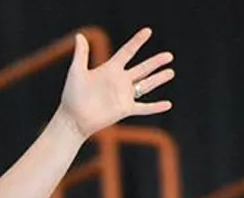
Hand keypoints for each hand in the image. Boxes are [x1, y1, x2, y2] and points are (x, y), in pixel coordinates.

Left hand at [58, 28, 173, 139]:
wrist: (73, 119)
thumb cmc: (72, 96)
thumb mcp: (77, 72)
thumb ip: (81, 54)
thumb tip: (79, 35)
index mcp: (110, 69)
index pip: (127, 52)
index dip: (137, 41)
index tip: (147, 31)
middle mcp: (119, 81)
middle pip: (142, 68)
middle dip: (155, 62)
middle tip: (169, 55)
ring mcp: (123, 95)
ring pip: (146, 85)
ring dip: (158, 79)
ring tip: (171, 72)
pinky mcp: (125, 109)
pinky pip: (143, 108)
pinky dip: (155, 107)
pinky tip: (168, 105)